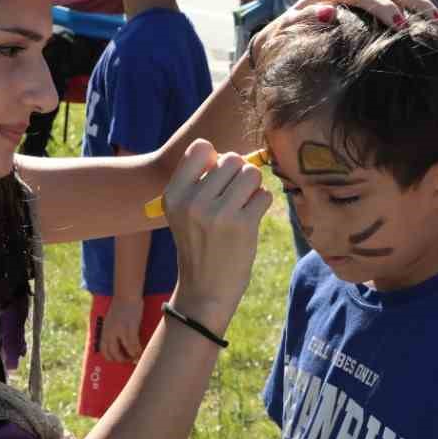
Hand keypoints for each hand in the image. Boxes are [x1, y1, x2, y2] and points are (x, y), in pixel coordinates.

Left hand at [100, 295, 144, 363]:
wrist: (127, 295)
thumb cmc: (122, 306)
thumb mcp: (112, 321)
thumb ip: (112, 332)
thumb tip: (118, 343)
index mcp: (104, 331)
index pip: (104, 352)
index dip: (112, 358)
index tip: (120, 359)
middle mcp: (109, 333)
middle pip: (112, 354)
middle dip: (122, 360)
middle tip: (130, 359)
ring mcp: (119, 331)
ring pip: (123, 352)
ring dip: (130, 357)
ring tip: (136, 356)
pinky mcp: (129, 328)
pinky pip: (133, 346)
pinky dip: (137, 351)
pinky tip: (141, 350)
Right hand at [162, 140, 271, 332]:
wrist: (204, 291)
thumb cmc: (199, 244)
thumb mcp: (183, 212)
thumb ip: (201, 180)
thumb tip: (237, 156)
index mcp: (174, 194)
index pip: (201, 147)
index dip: (216, 159)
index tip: (217, 179)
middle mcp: (192, 201)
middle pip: (232, 158)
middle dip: (239, 174)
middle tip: (233, 198)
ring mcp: (218, 213)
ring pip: (251, 173)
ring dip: (253, 188)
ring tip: (242, 207)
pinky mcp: (242, 226)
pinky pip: (264, 195)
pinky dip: (261, 205)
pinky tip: (250, 220)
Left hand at [286, 0, 437, 27]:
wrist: (287, 29)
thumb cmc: (289, 35)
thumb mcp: (291, 29)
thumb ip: (305, 20)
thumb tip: (327, 13)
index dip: (383, 9)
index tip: (401, 26)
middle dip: (411, 4)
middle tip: (434, 22)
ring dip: (420, 3)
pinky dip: (415, 6)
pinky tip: (433, 19)